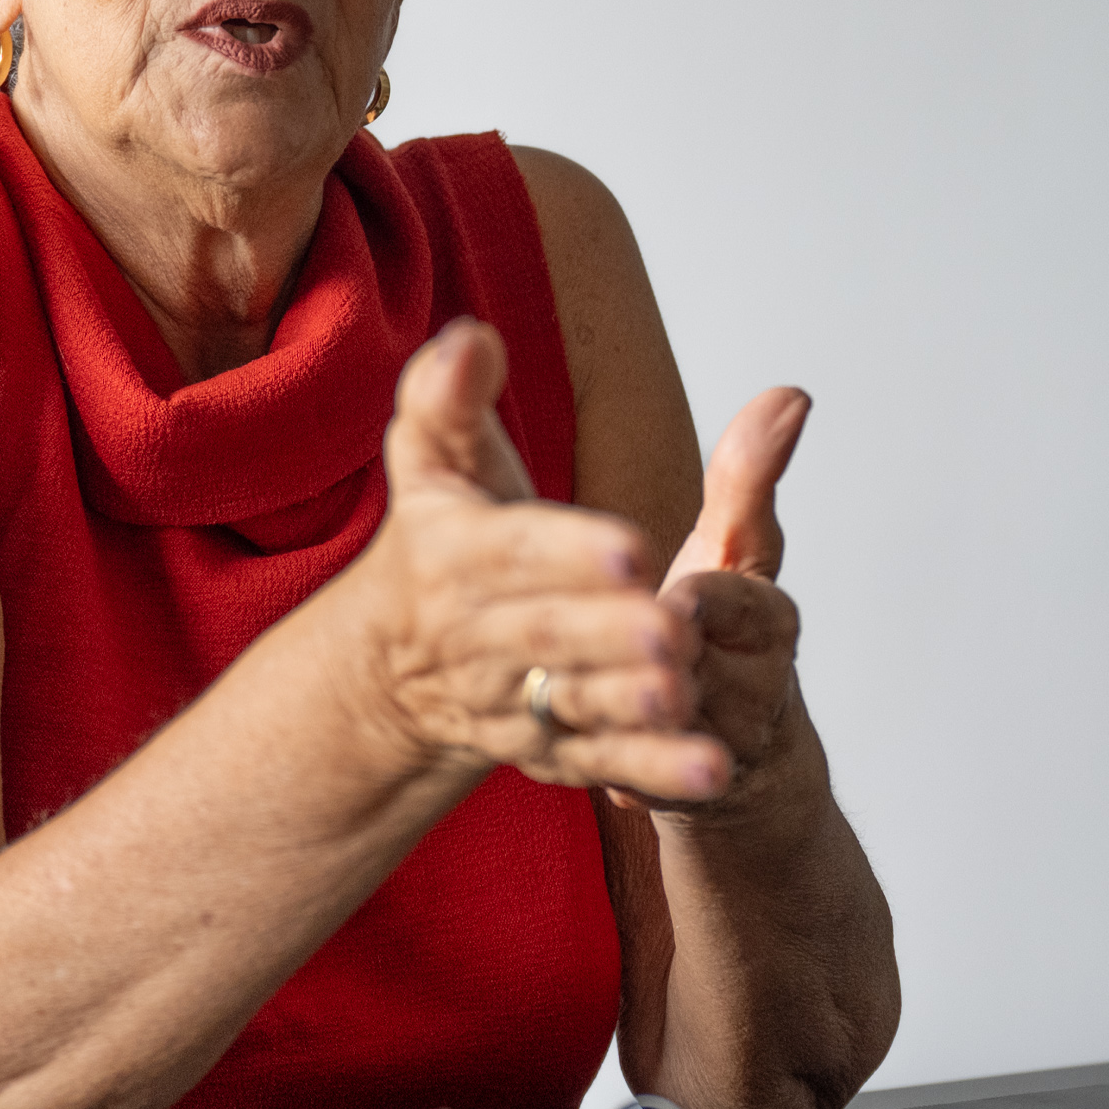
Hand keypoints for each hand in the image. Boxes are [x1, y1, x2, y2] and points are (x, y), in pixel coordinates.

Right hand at [351, 319, 729, 800]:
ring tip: (686, 697)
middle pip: (546, 635)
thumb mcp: (434, 460)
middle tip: (675, 628)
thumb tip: (472, 337)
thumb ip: (450, 395)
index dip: (568, 551)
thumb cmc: (441, 539)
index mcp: (454, 554)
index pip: (511, 551)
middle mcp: (478, 635)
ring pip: (574, 705)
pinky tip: (713, 769)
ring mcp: (513, 702)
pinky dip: (656, 772)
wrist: (395, 665)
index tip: (632, 546)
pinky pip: (603, 766)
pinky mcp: (548, 751)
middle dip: (607, 633)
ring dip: (630, 708)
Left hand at [616, 387, 811, 813]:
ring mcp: (719, 745)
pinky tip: (607, 770)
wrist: (727, 748)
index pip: (737, 599)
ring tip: (587, 693)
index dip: (702, 600)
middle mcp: (755, 686)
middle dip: (658, 651)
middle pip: (698, 664)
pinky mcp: (680, 793)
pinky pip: (651, 782)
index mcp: (766, 617)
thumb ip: (747, 476)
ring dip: (627, 707)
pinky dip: (630, 771)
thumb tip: (791, 395)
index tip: (675, 593)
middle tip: (624, 639)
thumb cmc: (715, 627)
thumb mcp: (734, 547)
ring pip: (667, 722)